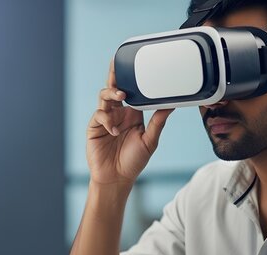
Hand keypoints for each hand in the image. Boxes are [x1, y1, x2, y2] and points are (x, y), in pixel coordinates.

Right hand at [87, 61, 173, 185]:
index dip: (131, 78)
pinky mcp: (94, 127)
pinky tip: (114, 130)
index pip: (132, 91)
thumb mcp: (150, 141)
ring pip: (104, 97)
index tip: (135, 63)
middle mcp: (118, 113)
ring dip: (112, 93)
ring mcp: (105, 119)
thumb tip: (171, 105)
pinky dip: (107, 119)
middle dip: (115, 75)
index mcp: (132, 114)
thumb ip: (158, 122)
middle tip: (118, 65)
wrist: (116, 178)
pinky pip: (99, 115)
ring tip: (121, 96)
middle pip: (114, 88)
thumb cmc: (133, 161)